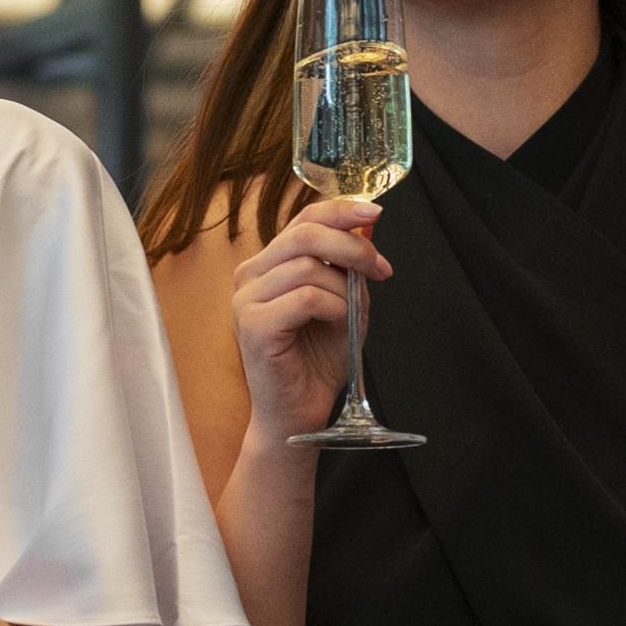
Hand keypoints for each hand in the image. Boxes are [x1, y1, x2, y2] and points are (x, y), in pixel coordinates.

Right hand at [224, 200, 384, 446]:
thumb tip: (367, 225)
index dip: (340, 211)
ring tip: (349, 318)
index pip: (302, 219)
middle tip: (380, 269)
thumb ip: (349, 267)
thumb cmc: (318, 362)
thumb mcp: (344, 304)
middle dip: (352, 247)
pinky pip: (305, 298)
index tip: (374, 214)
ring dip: (344, 292)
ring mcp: (245, 300)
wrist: (300, 414)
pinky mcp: (252, 325)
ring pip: (308, 267)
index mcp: (268, 265)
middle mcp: (250, 276)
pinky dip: (333, 310)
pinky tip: (334, 328)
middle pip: (305, 234)